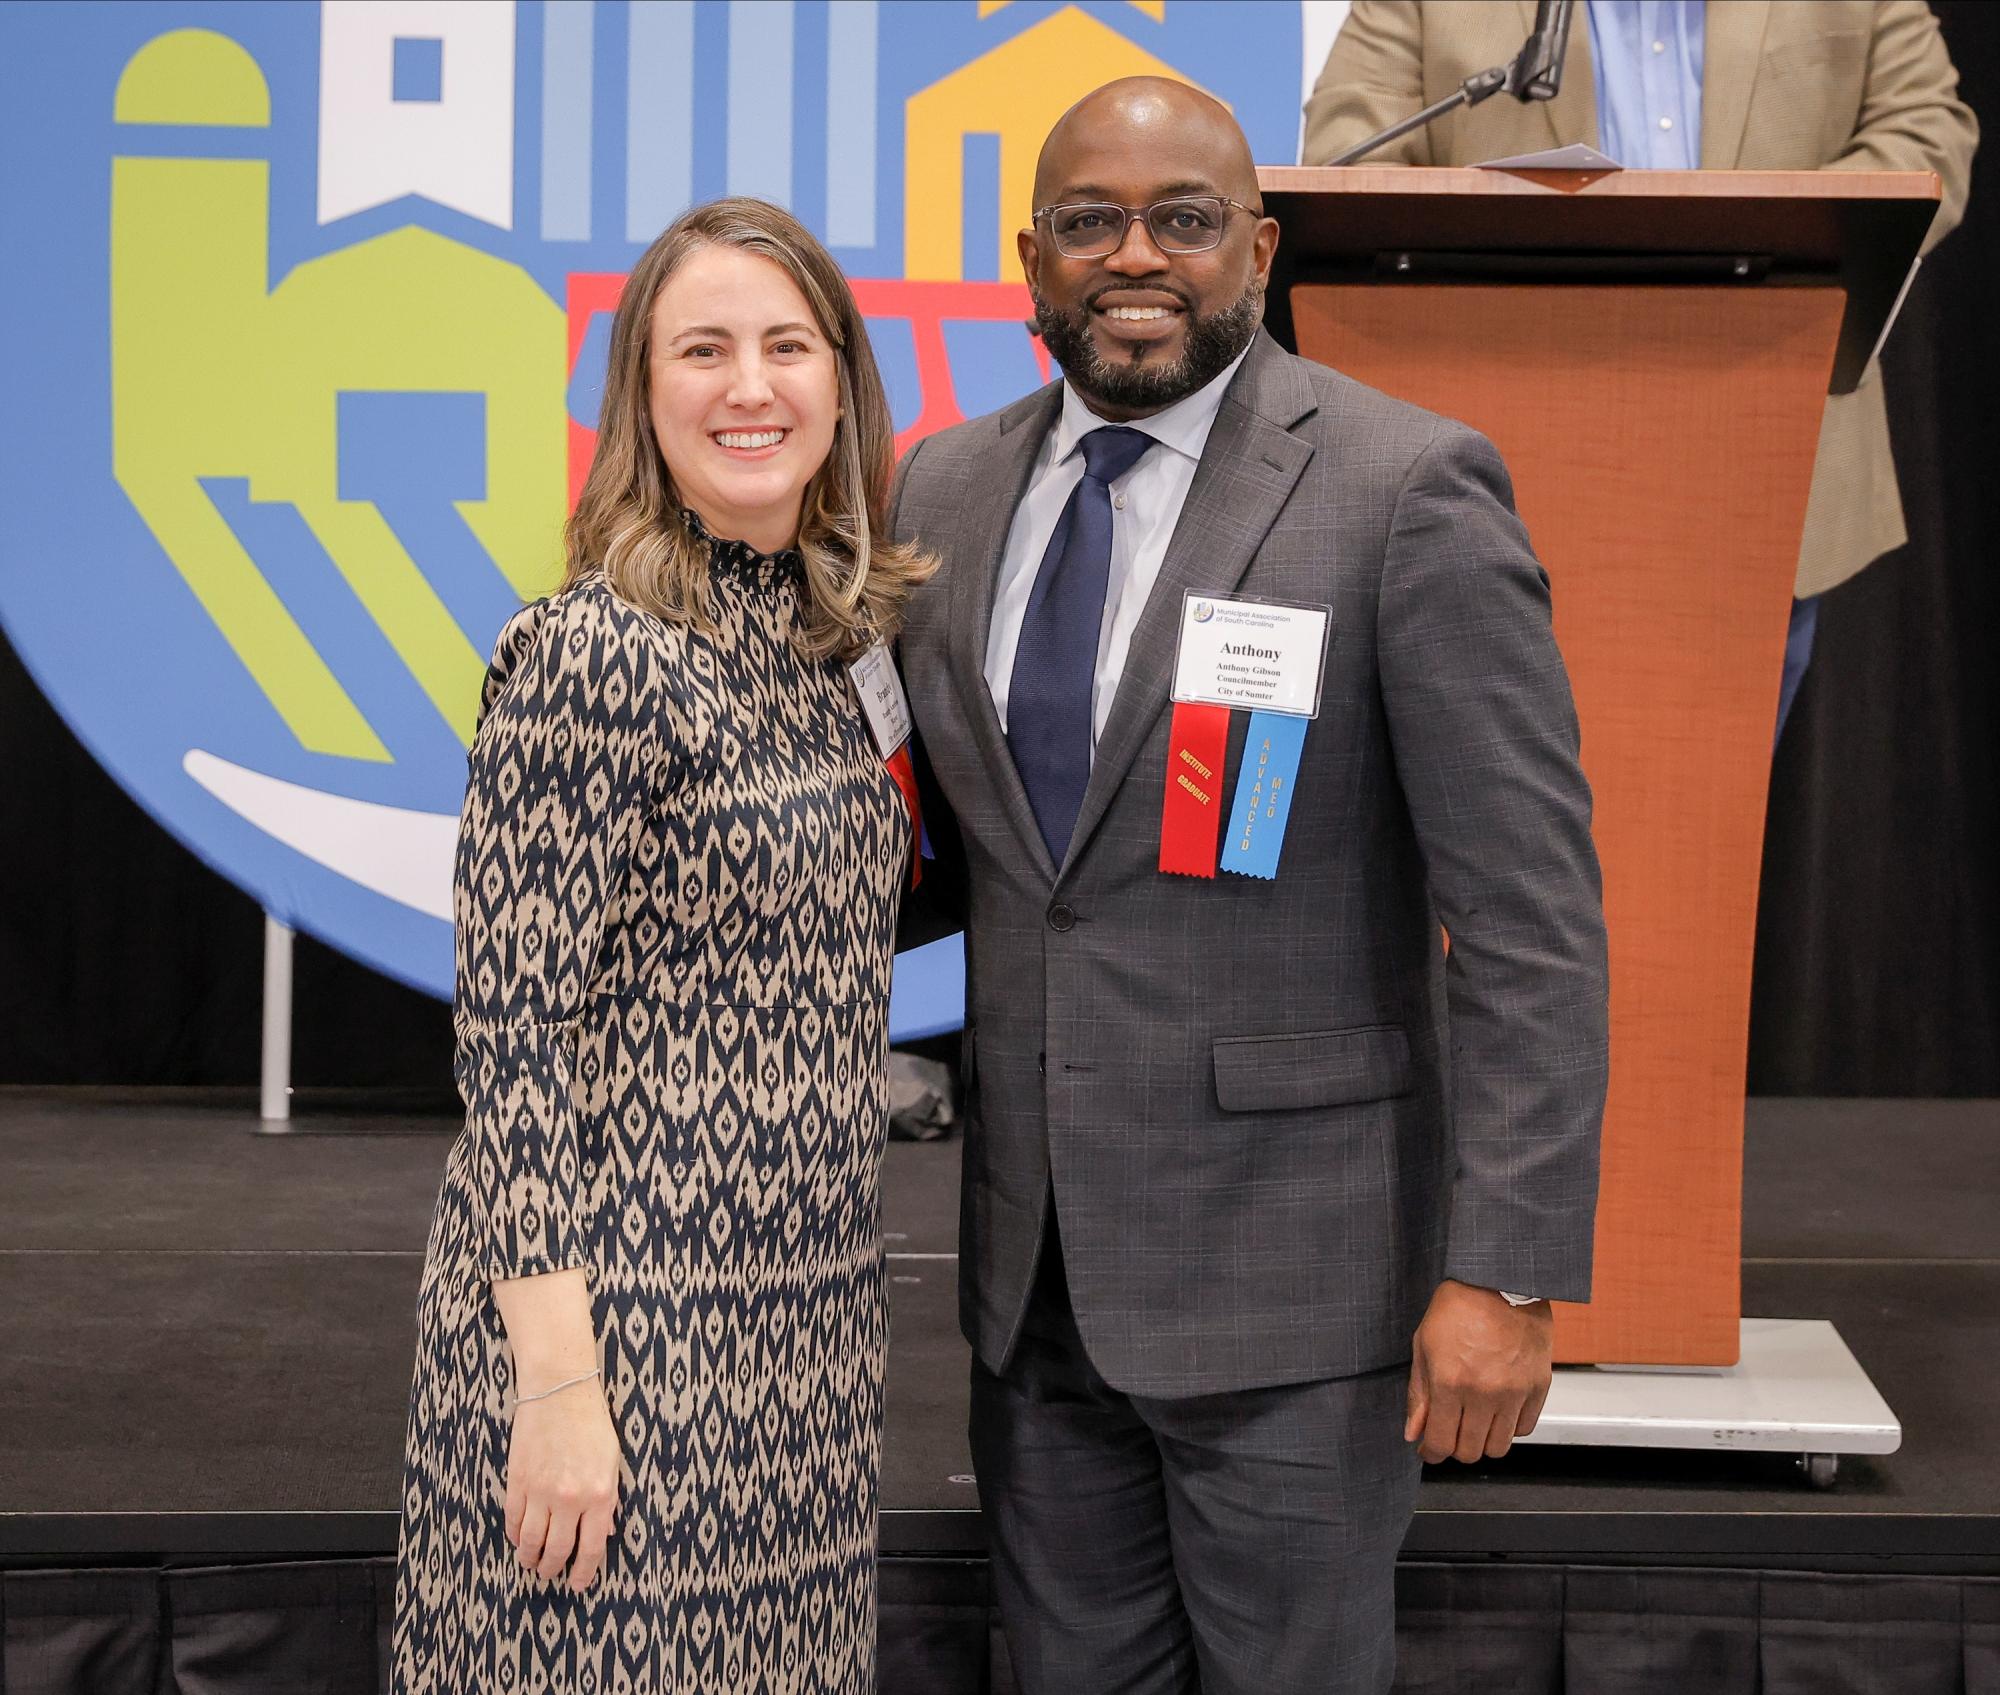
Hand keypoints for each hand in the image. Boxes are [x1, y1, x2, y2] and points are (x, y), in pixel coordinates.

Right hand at [504, 1377, 621, 1592]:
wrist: (559, 1391)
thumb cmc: (592, 1424)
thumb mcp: (611, 1463)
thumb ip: (609, 1501)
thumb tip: (603, 1534)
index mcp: (600, 1495)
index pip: (591, 1548)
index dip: (584, 1572)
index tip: (578, 1585)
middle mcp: (570, 1499)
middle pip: (557, 1550)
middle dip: (553, 1568)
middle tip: (550, 1574)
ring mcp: (541, 1492)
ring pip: (531, 1542)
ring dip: (530, 1558)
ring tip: (531, 1563)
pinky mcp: (518, 1482)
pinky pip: (514, 1520)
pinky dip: (515, 1535)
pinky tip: (519, 1539)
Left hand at [1404, 1280, 1552, 1463]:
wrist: (1499, 1281)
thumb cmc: (1458, 1306)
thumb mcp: (1424, 1345)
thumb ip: (1419, 1394)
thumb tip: (1414, 1432)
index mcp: (1451, 1382)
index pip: (1441, 1443)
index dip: (1431, 1452)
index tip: (1428, 1449)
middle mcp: (1484, 1393)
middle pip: (1470, 1452)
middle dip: (1454, 1448)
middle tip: (1449, 1432)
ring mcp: (1515, 1392)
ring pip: (1499, 1448)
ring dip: (1482, 1442)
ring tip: (1474, 1423)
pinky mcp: (1538, 1387)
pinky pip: (1524, 1429)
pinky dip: (1509, 1428)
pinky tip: (1497, 1411)